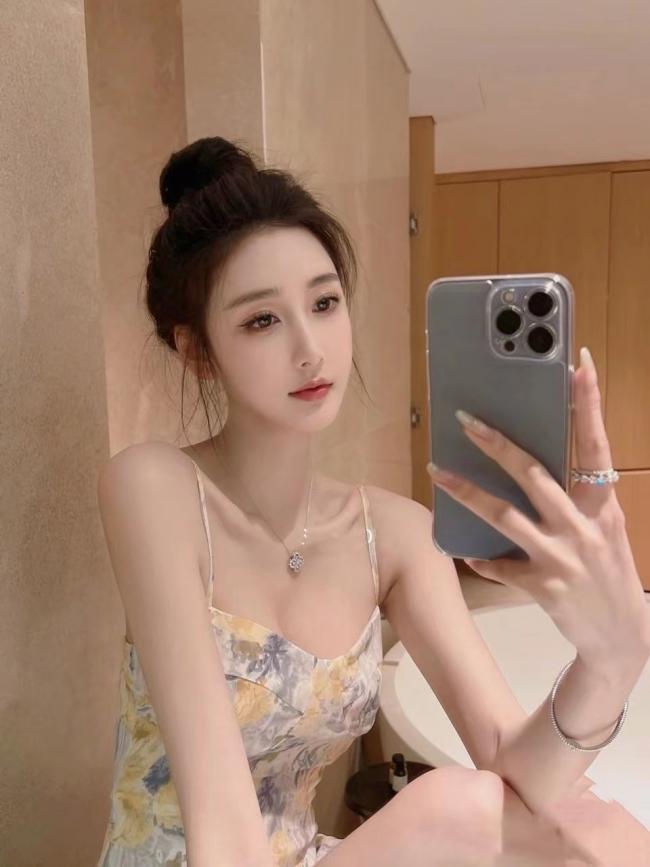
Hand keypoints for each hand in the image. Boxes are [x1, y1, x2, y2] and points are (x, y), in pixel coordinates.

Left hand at [427, 347, 649, 667]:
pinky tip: (463, 549)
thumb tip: (529, 464)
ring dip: (467, 492)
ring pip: (505, 517)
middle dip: (499, 446)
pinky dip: (480, 557)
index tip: (578, 363)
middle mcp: (583, 526)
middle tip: (466, 420)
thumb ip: (575, 498)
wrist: (621, 638)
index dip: (588, 404)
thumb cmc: (607, 571)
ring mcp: (562, 557)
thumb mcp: (603, 529)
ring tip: (436, 470)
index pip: (595, 446)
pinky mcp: (543, 586)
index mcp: (603, 506)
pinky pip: (499, 565)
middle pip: (535, 475)